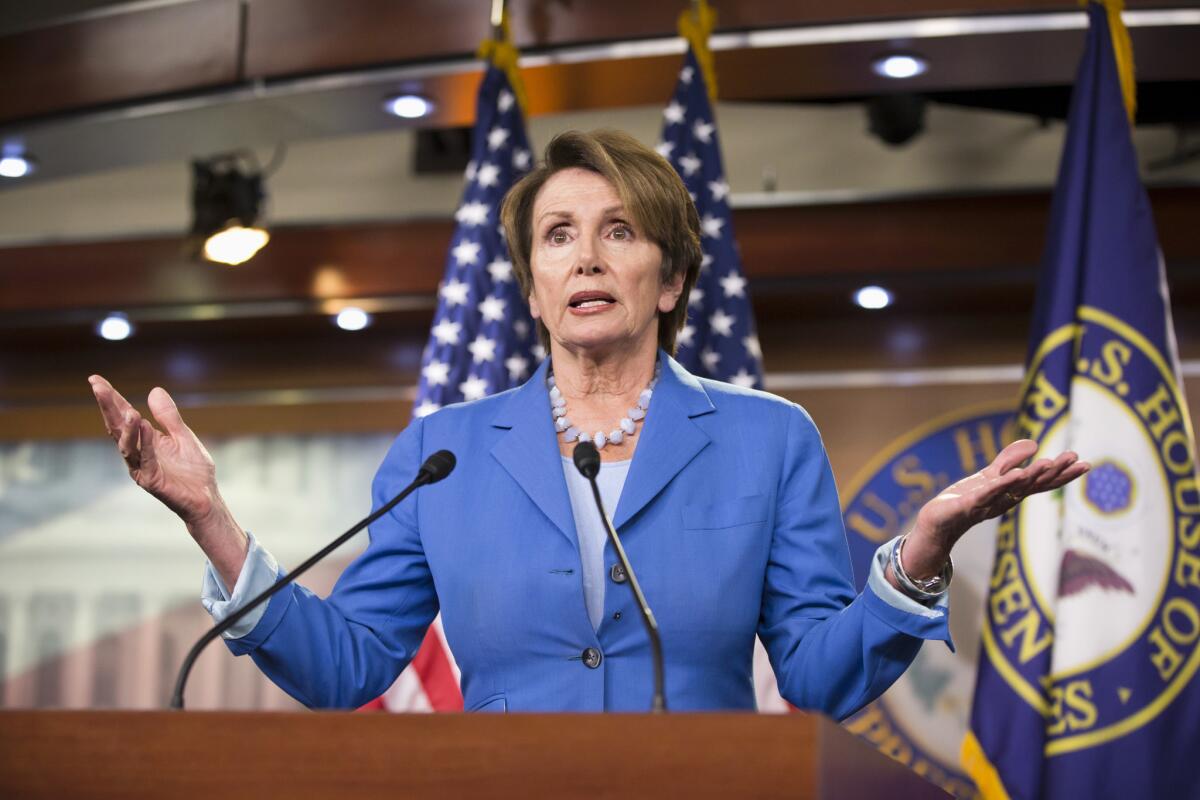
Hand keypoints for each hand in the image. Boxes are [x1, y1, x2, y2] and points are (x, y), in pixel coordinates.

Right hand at [88, 375, 219, 524]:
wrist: (205, 497)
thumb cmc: (193, 469)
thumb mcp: (182, 435)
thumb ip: (168, 416)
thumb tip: (154, 390)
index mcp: (143, 440)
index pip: (123, 416)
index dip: (111, 398)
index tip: (95, 379)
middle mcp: (136, 453)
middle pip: (117, 428)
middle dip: (108, 407)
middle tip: (97, 386)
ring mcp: (141, 468)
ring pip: (127, 446)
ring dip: (126, 427)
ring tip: (130, 410)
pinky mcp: (151, 481)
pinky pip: (147, 459)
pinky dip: (146, 442)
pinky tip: (145, 427)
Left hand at [900, 439, 1089, 579]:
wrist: (937, 521)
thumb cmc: (966, 499)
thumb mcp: (990, 476)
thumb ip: (1010, 460)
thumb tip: (1035, 444)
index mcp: (1013, 493)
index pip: (1042, 483)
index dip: (1063, 474)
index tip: (1085, 463)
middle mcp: (1005, 500)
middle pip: (1034, 486)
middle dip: (1056, 473)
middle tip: (1076, 460)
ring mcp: (988, 503)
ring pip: (1014, 489)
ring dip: (1032, 476)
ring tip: (1049, 463)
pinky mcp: (969, 504)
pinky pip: (988, 493)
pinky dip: (1002, 485)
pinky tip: (1016, 474)